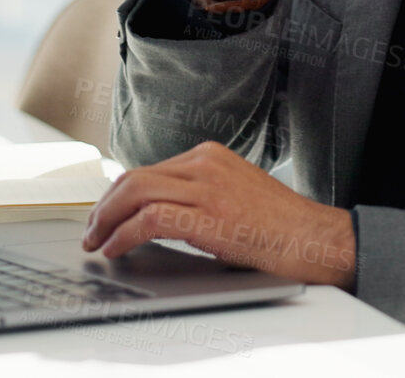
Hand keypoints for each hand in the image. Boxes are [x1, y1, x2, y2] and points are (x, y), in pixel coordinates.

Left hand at [80, 141, 355, 288]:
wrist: (313, 239)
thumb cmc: (279, 226)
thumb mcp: (234, 194)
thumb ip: (198, 195)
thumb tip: (156, 214)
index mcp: (210, 156)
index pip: (147, 169)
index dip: (117, 195)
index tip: (105, 215)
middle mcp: (205, 164)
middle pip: (133, 177)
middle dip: (103, 206)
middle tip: (91, 231)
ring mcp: (207, 187)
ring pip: (135, 192)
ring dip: (106, 221)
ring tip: (97, 242)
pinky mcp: (208, 215)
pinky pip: (150, 219)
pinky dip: (123, 234)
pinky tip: (116, 248)